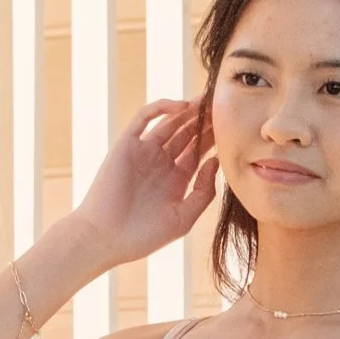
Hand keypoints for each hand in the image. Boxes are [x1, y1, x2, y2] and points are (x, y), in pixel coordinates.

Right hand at [76, 100, 218, 268]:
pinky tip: (182, 106)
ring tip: (207, 100)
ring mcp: (144, 151)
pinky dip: (162, 108)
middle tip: (223, 106)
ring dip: (188, 111)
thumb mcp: (183, 218)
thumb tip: (216, 162)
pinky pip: (144, 118)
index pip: (200, 151)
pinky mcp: (127, 144)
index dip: (215, 138)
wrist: (106, 238)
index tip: (233, 127)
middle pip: (188, 134)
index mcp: (177, 180)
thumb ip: (203, 192)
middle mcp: (162, 162)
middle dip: (205, 121)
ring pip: (170, 123)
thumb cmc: (143, 235)